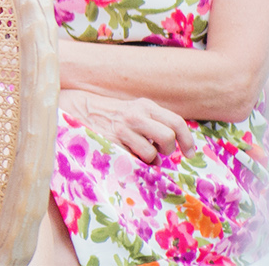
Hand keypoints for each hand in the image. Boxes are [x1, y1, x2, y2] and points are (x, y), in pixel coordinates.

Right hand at [59, 88, 196, 163]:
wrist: (80, 109)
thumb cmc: (114, 114)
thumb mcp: (135, 110)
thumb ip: (156, 122)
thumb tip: (177, 144)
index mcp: (145, 106)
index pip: (176, 122)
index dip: (187, 140)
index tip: (189, 153)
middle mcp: (136, 116)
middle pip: (168, 137)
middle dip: (168, 150)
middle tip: (161, 152)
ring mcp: (123, 130)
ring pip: (152, 153)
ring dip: (150, 159)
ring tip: (140, 153)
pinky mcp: (112, 142)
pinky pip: (134, 160)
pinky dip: (136, 162)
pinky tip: (128, 154)